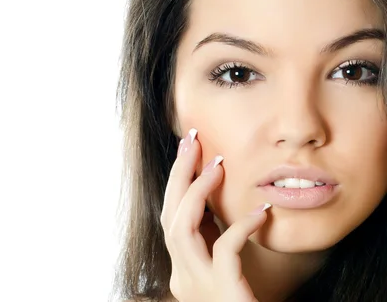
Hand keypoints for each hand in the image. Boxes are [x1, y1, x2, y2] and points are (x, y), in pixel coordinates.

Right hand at [159, 129, 270, 301]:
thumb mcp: (222, 269)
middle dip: (178, 175)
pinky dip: (238, 227)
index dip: (176, 182)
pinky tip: (258, 212)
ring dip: (196, 193)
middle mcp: (181, 275)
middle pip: (168, 216)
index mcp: (181, 268)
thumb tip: (214, 203)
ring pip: (180, 229)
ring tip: (216, 165)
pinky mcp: (221, 290)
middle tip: (191, 140)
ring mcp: (197, 284)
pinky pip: (223, 251)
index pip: (170, 217)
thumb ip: (212, 240)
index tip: (188, 148)